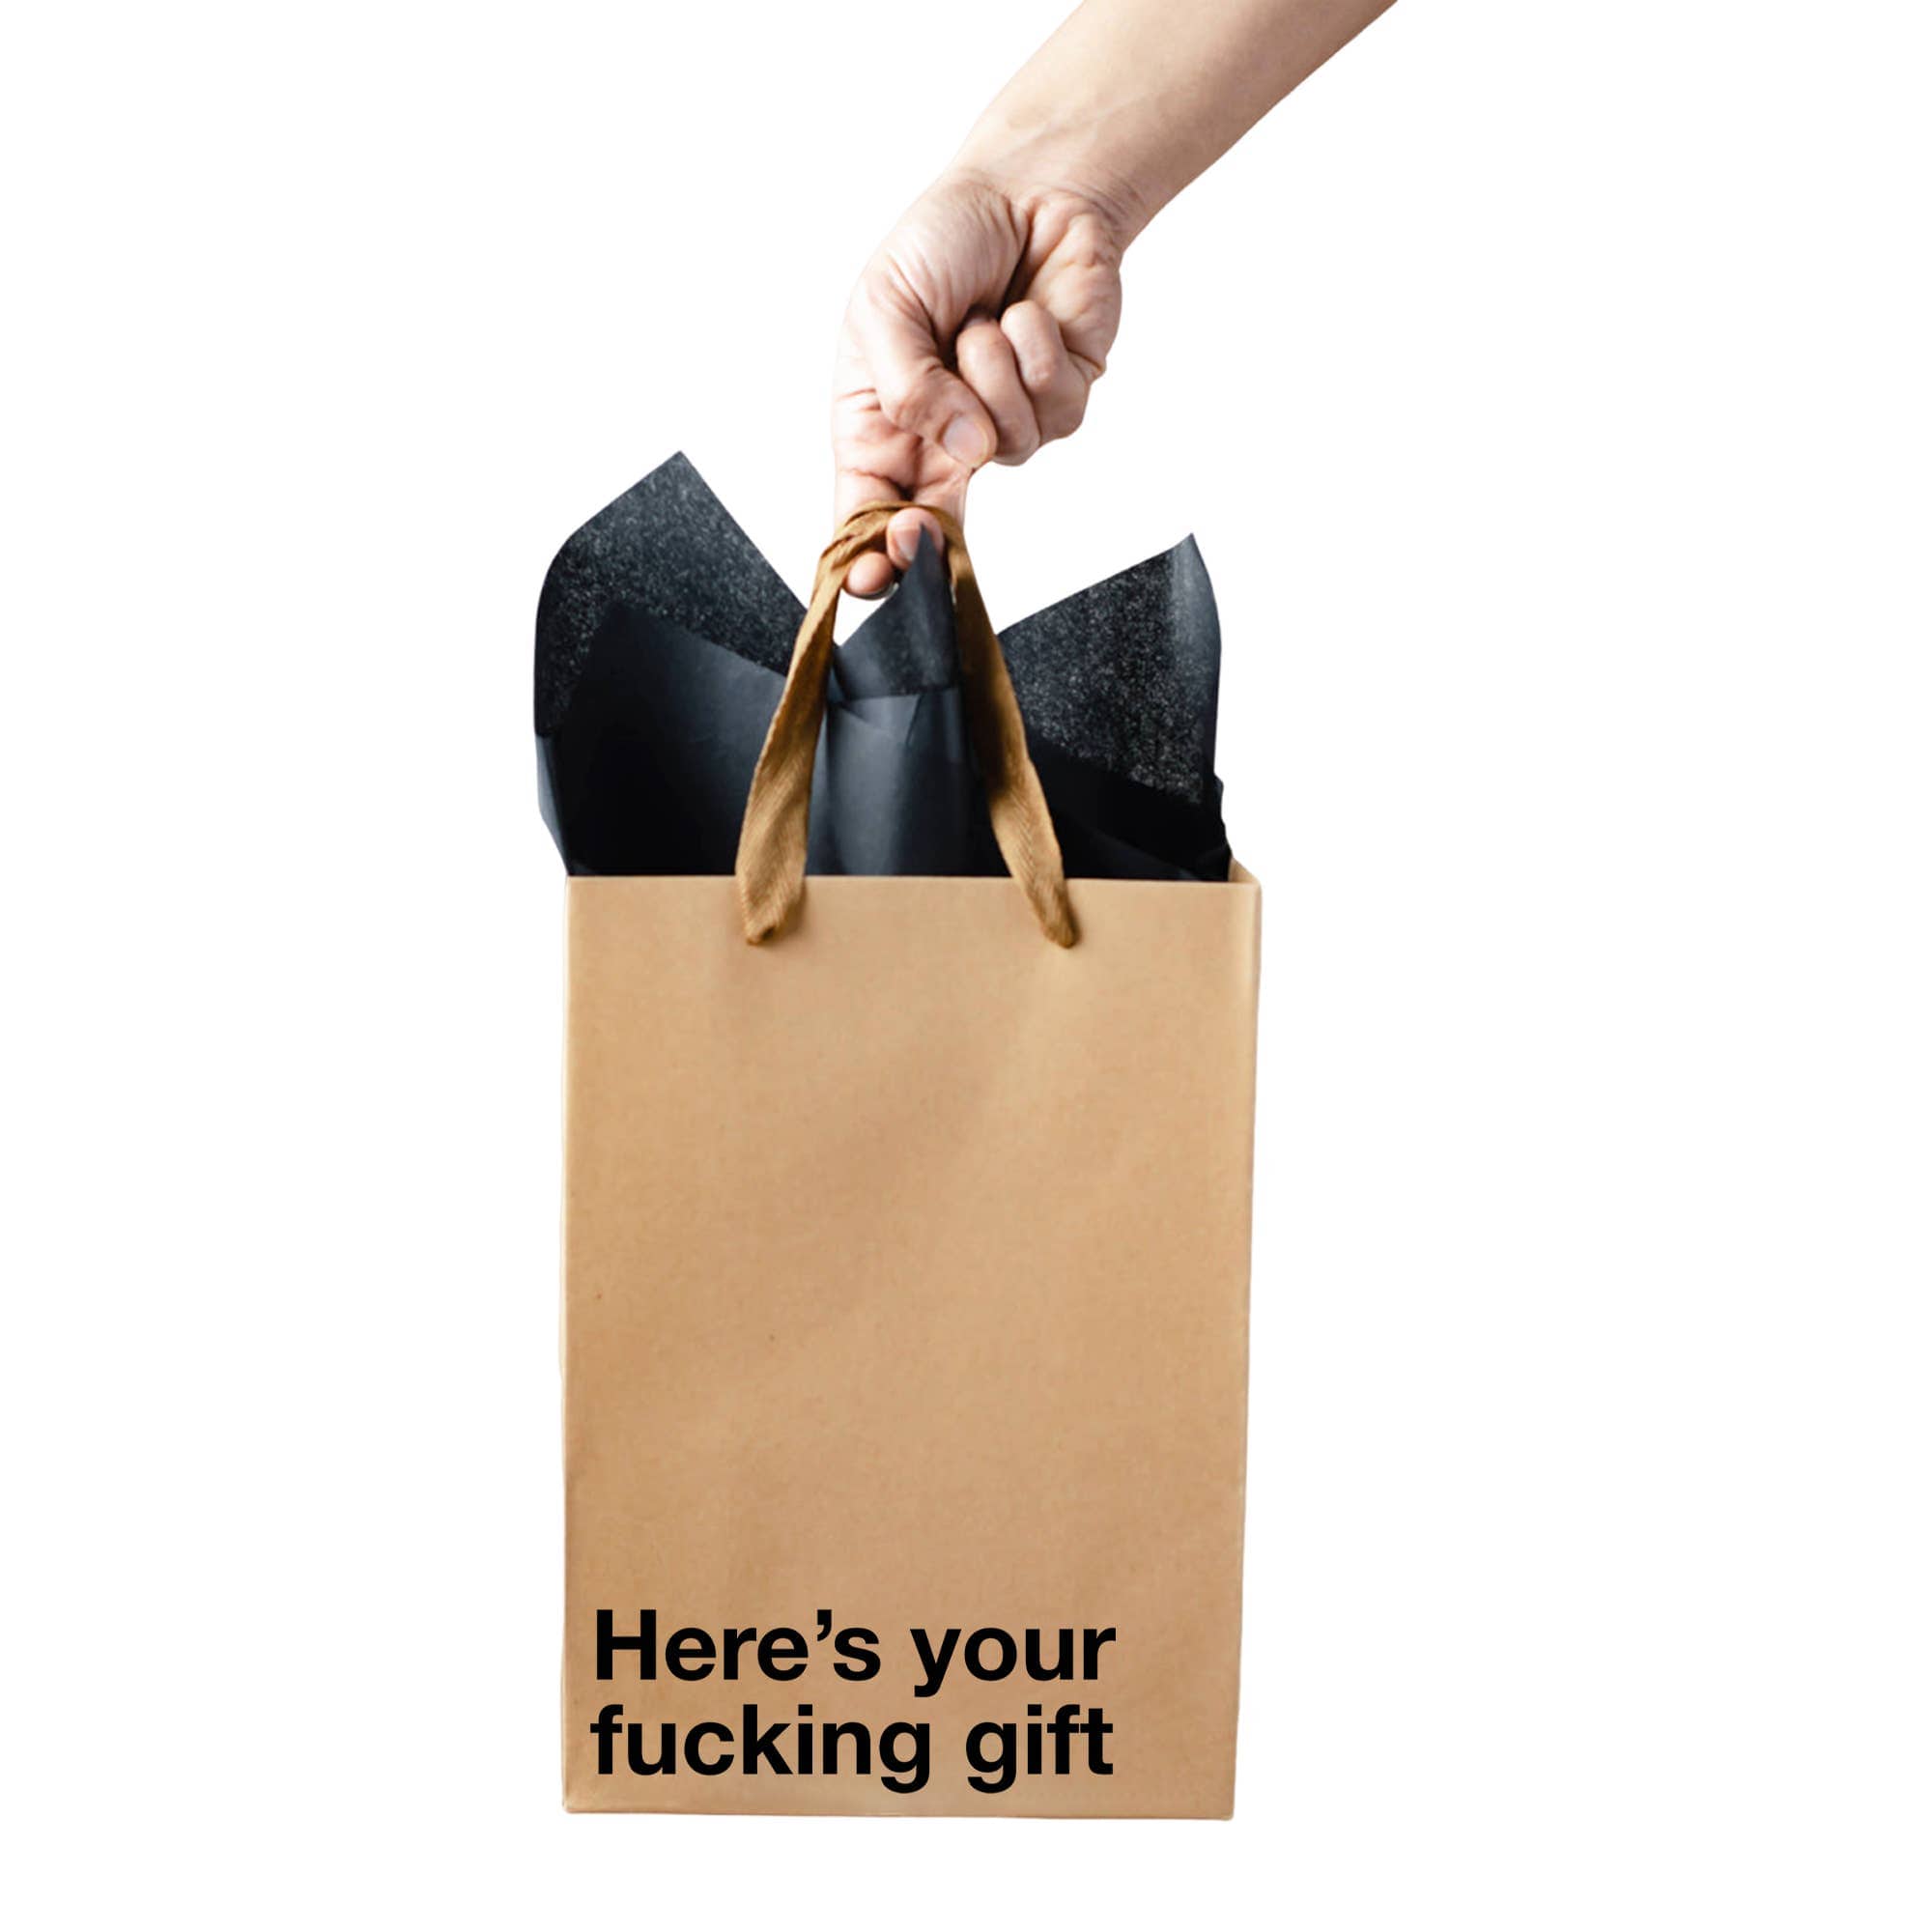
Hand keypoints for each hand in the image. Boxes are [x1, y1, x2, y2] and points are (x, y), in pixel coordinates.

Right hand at [832, 168, 1126, 593]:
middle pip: (935, 525)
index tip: (872, 580)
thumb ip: (906, 386)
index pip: (866, 510)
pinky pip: (1054, 410)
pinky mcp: (1061, 406)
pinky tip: (1023, 315)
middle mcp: (941, 439)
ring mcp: (1003, 427)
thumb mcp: (884, 304)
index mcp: (879, 422)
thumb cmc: (941, 243)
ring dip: (991, 371)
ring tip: (979, 321)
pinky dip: (1036, 351)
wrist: (1026, 190)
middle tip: (917, 532)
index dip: (867, 555)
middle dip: (928, 533)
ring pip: (1005, 448)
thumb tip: (959, 450)